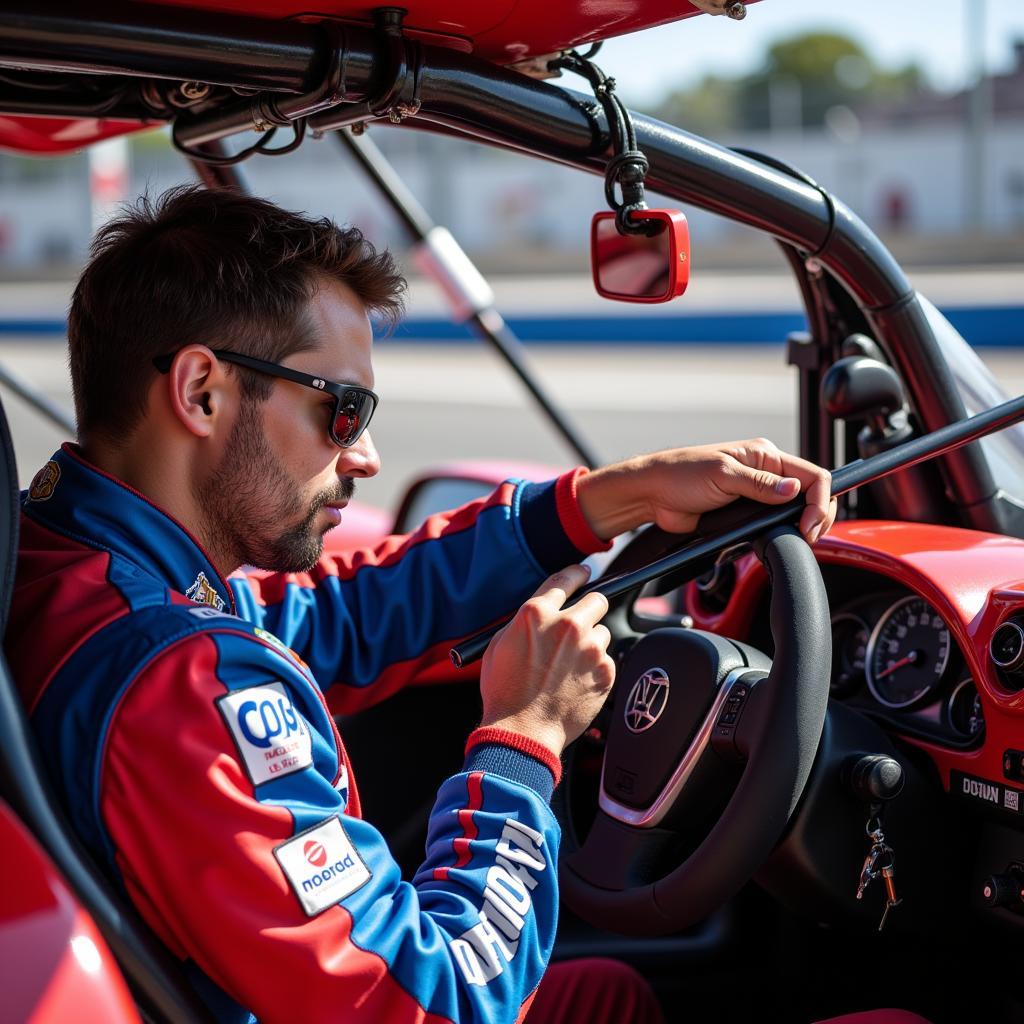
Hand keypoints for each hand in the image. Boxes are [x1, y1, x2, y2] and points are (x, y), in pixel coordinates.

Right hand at [479, 564, 614, 756]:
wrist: (522, 732)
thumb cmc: (505, 693)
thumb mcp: (499, 645)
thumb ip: (523, 622)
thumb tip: (541, 613)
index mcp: (536, 613)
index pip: (565, 578)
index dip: (576, 574)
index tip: (583, 573)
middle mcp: (567, 625)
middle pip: (597, 599)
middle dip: (590, 609)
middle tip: (580, 626)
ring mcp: (590, 648)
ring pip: (602, 633)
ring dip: (590, 644)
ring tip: (569, 668)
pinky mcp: (606, 671)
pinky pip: (606, 661)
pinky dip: (595, 669)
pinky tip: (575, 684)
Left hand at [576, 437, 835, 543]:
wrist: (651, 494)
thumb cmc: (679, 474)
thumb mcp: (721, 475)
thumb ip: (758, 484)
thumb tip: (793, 491)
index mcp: (764, 456)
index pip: (811, 475)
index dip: (818, 501)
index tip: (809, 524)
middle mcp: (764, 473)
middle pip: (809, 494)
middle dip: (817, 515)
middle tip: (808, 536)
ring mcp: (756, 495)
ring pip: (794, 511)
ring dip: (801, 525)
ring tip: (799, 539)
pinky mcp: (744, 514)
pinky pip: (771, 524)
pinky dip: (781, 532)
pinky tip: (780, 539)